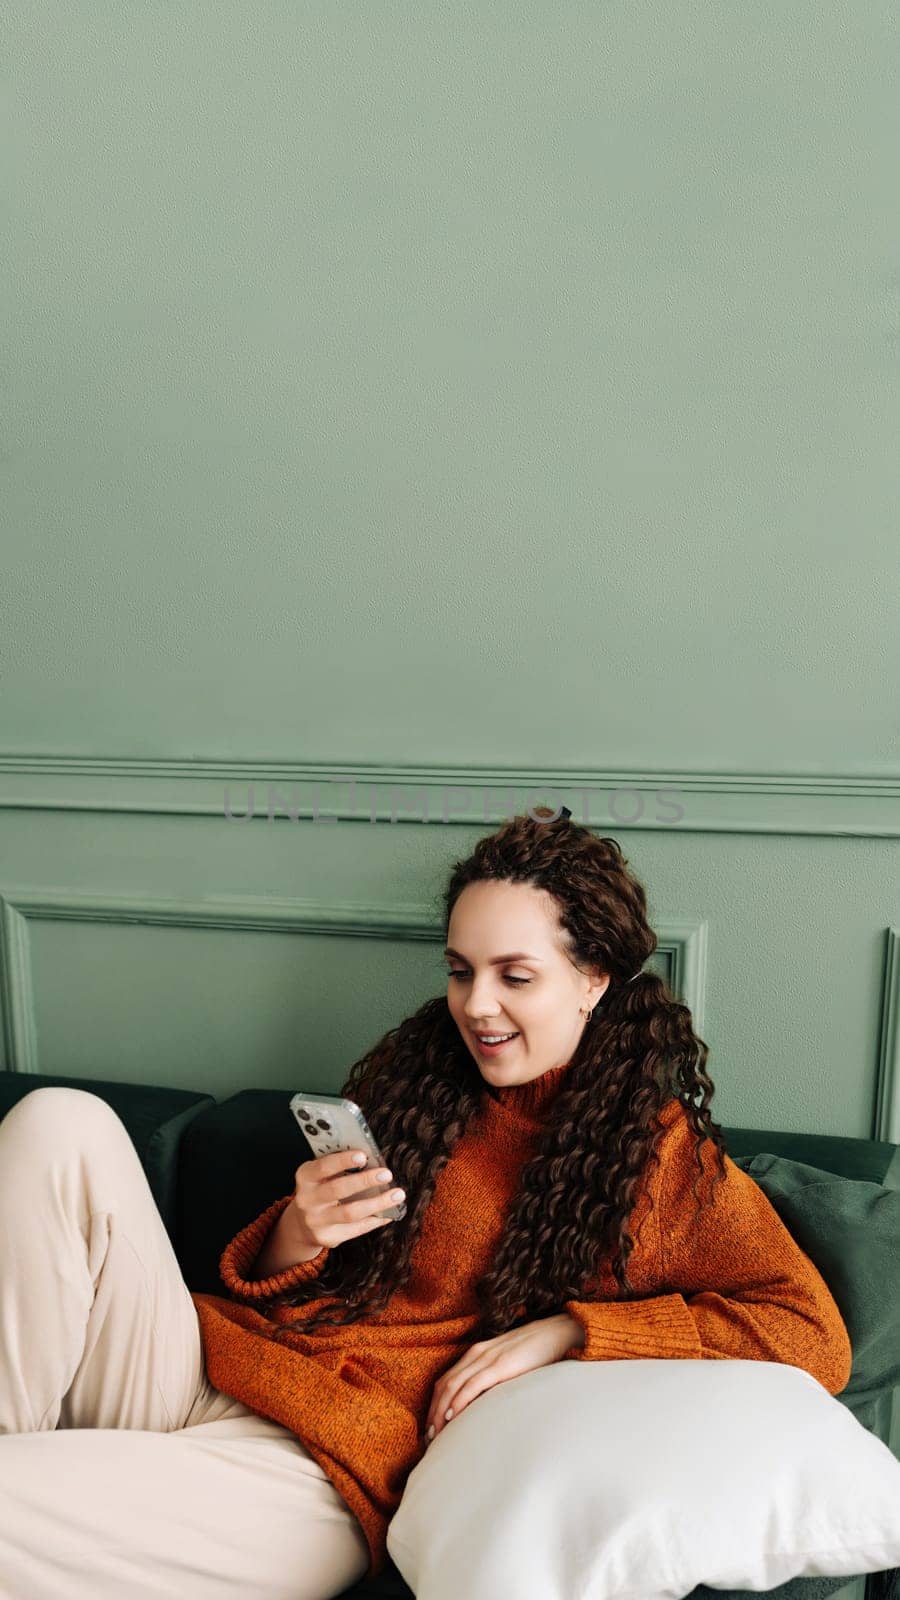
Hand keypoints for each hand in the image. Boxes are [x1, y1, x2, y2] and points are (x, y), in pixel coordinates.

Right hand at [288, 1149, 403, 1253]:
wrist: (302, 1223)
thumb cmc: (320, 1190)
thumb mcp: (320, 1176)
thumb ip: (339, 1168)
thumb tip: (373, 1161)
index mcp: (305, 1177)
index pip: (323, 1166)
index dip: (343, 1161)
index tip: (363, 1156)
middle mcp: (307, 1200)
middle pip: (338, 1189)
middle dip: (364, 1181)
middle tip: (387, 1174)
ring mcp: (316, 1221)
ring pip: (350, 1212)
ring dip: (377, 1203)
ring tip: (397, 1195)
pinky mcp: (327, 1237)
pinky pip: (356, 1229)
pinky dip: (376, 1220)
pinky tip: (390, 1213)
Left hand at [423, 1312, 583, 1443]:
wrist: (557, 1333)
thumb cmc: (535, 1352)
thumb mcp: (508, 1364)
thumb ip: (495, 1378)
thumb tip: (487, 1403)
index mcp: (477, 1353)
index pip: (446, 1381)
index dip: (434, 1404)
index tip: (431, 1428)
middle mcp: (476, 1354)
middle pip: (444, 1385)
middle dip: (432, 1412)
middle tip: (428, 1438)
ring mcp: (486, 1359)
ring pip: (452, 1386)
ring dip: (440, 1411)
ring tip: (435, 1434)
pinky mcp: (499, 1366)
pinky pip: (472, 1385)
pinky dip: (458, 1402)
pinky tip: (452, 1417)